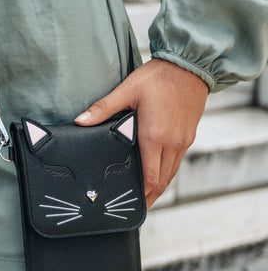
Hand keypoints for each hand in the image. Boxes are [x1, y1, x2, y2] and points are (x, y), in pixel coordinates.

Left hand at [75, 58, 208, 207]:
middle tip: (134, 206)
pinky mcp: (189, 136)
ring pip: (172, 174)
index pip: (150, 178)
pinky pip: (177, 162)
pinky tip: (158, 174)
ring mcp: (183, 141)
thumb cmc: (159, 77)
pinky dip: (167, 174)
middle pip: (162, 181)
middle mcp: (172, 144)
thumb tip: (79, 122)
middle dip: (149, 196)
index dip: (141, 194)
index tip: (130, 204)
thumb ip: (103, 109)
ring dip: (159, 187)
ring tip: (145, 197)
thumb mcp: (127, 90)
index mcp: (155, 137)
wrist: (191, 64)